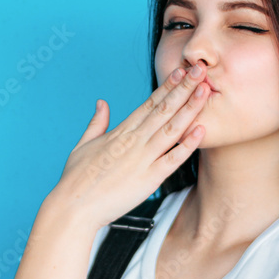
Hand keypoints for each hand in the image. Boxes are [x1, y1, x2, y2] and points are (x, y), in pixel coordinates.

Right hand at [45, 65, 209, 227]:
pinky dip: (188, 145)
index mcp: (120, 132)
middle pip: (164, 109)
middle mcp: (134, 141)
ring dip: (190, 108)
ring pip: (172, 129)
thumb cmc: (75, 179)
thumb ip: (96, 123)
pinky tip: (201, 130)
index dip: (167, 87)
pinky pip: (173, 159)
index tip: (181, 71)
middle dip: (184, 88)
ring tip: (205, 90)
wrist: (73, 208)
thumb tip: (102, 103)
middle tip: (201, 70)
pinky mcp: (149, 179)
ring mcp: (142, 159)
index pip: (149, 104)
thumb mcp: (83, 145)